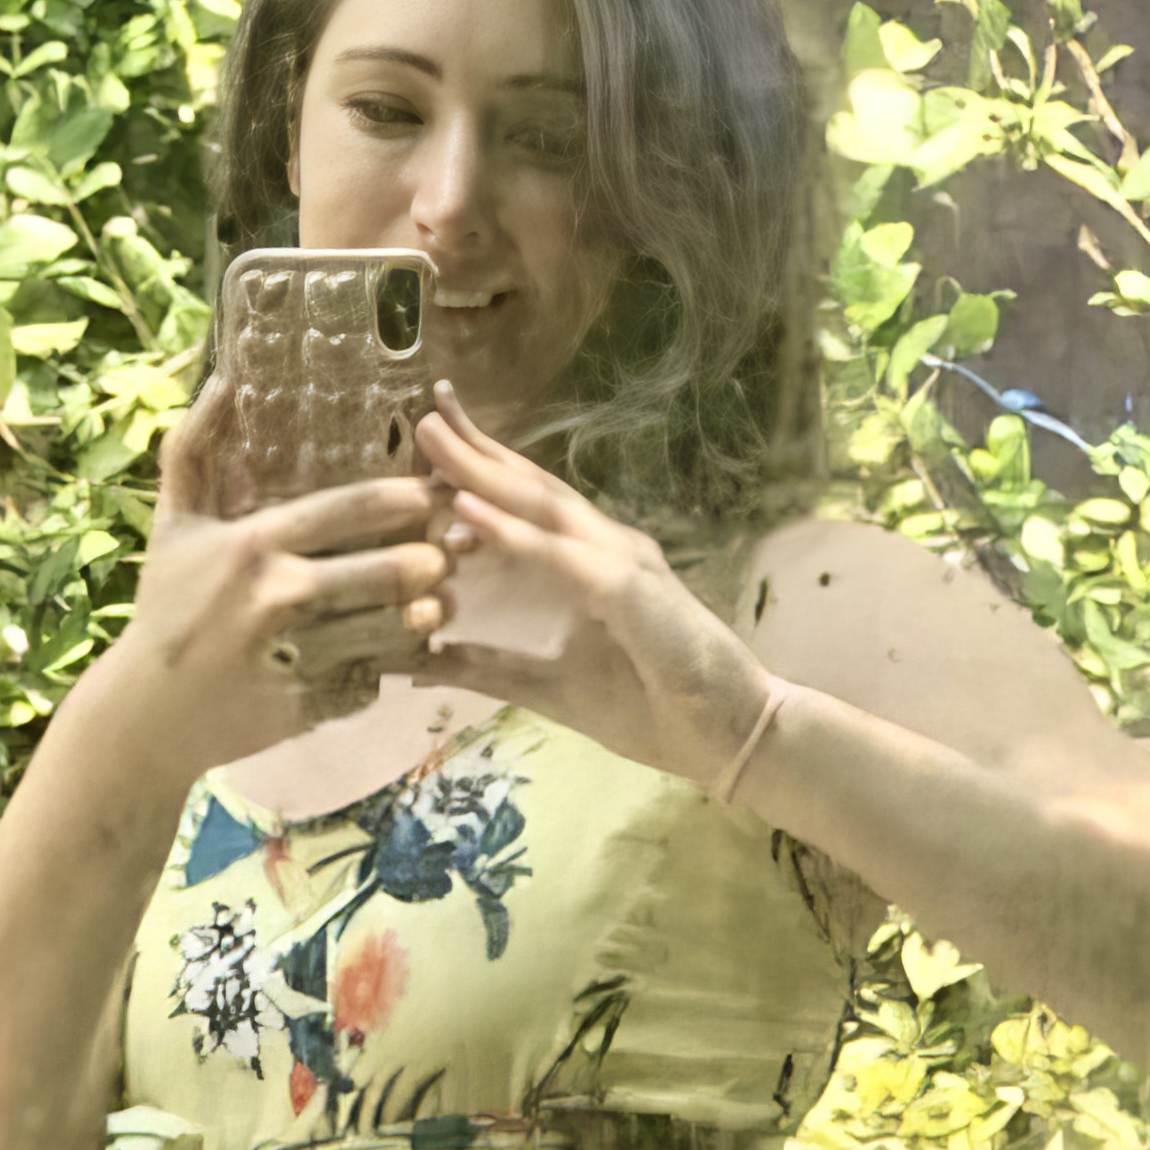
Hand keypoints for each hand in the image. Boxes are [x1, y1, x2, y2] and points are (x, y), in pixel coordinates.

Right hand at [121, 373, 456, 762]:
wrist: (146, 713)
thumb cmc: (165, 610)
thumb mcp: (171, 525)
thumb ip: (194, 450)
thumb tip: (221, 379)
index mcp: (252, 545)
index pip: (343, 511)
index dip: (399, 501)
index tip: (434, 493)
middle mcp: (277, 596)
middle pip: (379, 572)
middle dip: (427, 561)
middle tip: (452, 554)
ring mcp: (294, 654)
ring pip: (384, 630)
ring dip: (422, 618)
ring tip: (441, 605)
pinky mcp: (305, 705)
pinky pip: (367, 682)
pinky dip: (387, 671)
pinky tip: (404, 658)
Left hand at [415, 385, 770, 791]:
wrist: (729, 736)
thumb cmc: (654, 710)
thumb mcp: (548, 690)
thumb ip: (488, 670)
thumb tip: (420, 662)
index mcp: (592, 566)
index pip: (530, 509)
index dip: (480, 475)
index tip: (428, 452)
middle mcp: (606, 549)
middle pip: (532, 491)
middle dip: (475, 451)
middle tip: (425, 413)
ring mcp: (620, 561)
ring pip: (541, 507)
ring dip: (483, 472)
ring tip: (433, 437)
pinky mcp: (628, 588)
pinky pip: (560, 555)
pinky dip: (512, 532)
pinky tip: (465, 511)